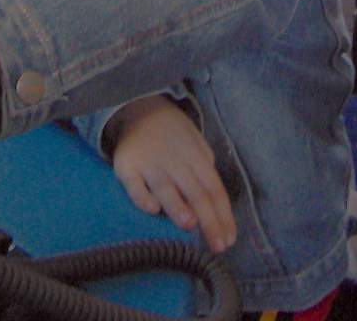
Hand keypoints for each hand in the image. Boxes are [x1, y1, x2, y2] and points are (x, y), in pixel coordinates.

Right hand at [107, 96, 235, 251]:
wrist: (139, 108)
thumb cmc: (173, 134)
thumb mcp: (196, 144)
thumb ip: (206, 170)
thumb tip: (216, 202)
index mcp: (196, 156)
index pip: (214, 188)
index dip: (224, 215)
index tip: (229, 240)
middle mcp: (175, 160)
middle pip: (196, 192)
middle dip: (209, 220)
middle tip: (218, 247)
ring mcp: (149, 163)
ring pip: (166, 188)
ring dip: (178, 206)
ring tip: (190, 225)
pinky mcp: (126, 167)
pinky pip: (134, 185)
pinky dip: (143, 196)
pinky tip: (152, 209)